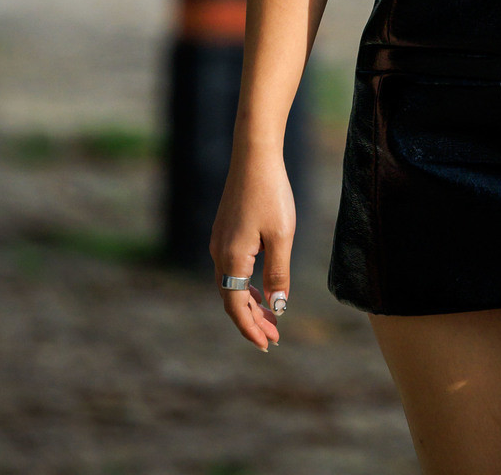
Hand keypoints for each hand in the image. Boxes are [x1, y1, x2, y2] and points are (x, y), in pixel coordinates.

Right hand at [209, 148, 294, 350]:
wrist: (254, 155)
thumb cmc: (271, 193)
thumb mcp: (282, 236)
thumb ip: (279, 273)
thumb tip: (278, 308)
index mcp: (231, 259)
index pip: (237, 307)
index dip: (252, 328)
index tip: (268, 344)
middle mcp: (219, 253)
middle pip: (232, 299)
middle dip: (252, 320)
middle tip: (273, 338)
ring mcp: (219, 241)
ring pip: (231, 285)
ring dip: (249, 304)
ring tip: (270, 318)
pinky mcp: (225, 231)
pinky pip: (232, 269)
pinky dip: (245, 285)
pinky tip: (261, 289)